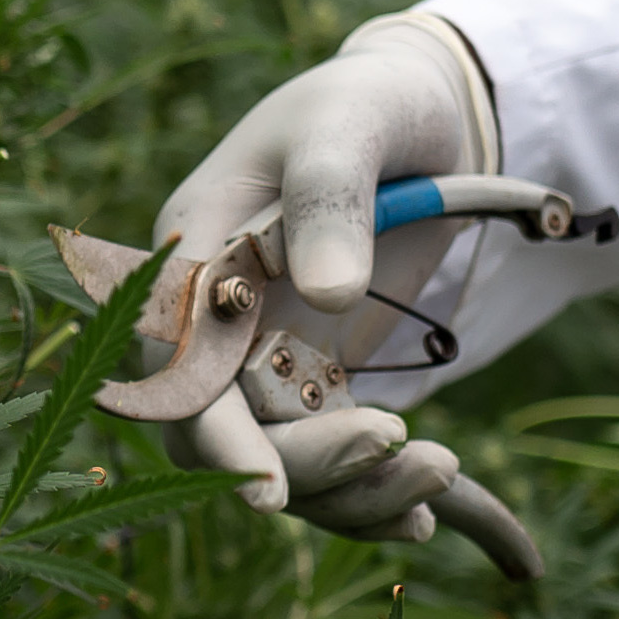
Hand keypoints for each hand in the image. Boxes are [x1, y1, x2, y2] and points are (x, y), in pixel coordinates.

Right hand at [141, 13, 494, 517]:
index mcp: (194, 256)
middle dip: (306, 466)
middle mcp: (215, 321)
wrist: (420, 116)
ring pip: (280, 463)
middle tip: (402, 446)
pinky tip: (432, 512)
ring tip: (441, 473)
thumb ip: (331, 198)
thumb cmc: (367, 106)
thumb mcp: (347, 125)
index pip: (178, 369)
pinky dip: (372, 494)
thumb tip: (330, 291)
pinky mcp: (316, 381)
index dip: (214, 437)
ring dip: (352, 490)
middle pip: (225, 436)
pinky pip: (327, 459)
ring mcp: (265, 357)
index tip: (269, 492)